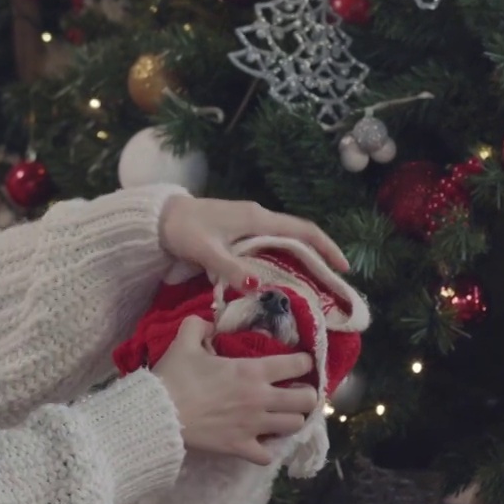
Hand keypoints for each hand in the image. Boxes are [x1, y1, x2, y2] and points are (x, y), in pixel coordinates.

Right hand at [152, 316, 319, 465]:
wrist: (159, 413)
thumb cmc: (174, 376)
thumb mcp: (184, 341)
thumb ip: (199, 326)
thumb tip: (209, 324)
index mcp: (252, 371)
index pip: (297, 365)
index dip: (305, 362)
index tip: (301, 362)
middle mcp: (260, 398)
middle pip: (306, 400)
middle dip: (307, 395)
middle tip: (296, 392)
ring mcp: (253, 426)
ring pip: (294, 426)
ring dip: (291, 420)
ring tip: (282, 416)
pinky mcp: (241, 447)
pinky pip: (268, 456)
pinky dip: (268, 451)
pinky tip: (261, 443)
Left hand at [158, 196, 348, 291]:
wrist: (160, 218)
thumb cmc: (183, 230)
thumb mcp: (206, 251)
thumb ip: (230, 268)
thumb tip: (256, 286)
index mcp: (256, 219)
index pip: (303, 230)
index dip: (326, 248)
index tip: (343, 268)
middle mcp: (258, 218)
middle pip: (299, 236)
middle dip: (319, 257)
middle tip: (333, 285)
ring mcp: (249, 223)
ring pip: (285, 241)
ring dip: (301, 260)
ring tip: (314, 286)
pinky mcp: (240, 231)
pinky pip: (270, 244)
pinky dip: (282, 259)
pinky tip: (283, 278)